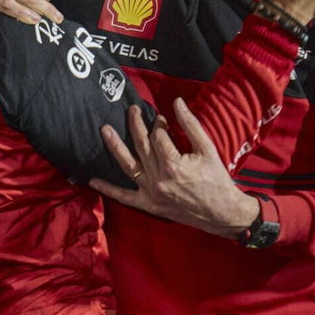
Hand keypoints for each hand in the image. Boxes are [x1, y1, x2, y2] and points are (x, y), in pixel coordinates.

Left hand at [90, 100, 259, 238]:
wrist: (221, 212)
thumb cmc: (216, 179)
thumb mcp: (207, 148)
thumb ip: (190, 124)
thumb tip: (177, 102)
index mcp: (173, 163)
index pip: (158, 136)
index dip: (159, 125)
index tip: (162, 120)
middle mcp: (158, 178)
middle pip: (141, 145)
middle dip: (135, 125)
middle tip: (132, 110)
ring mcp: (151, 192)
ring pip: (128, 166)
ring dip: (115, 147)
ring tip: (105, 131)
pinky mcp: (149, 205)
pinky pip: (125, 197)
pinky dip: (109, 190)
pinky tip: (93, 180)